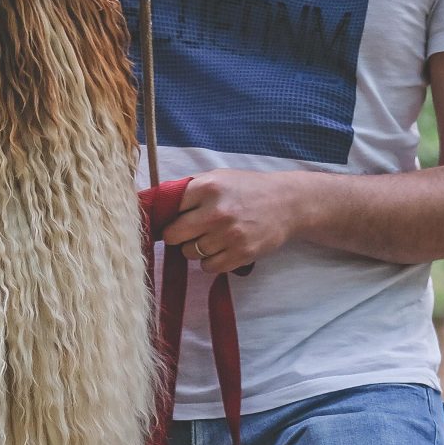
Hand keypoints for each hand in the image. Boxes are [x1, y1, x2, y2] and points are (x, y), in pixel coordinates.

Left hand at [161, 170, 306, 275]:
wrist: (288, 203)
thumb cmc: (248, 189)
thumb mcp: (219, 177)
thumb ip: (190, 189)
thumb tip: (155, 202)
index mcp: (208, 187)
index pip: (169, 207)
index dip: (167, 214)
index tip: (169, 218)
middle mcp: (216, 211)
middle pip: (173, 235)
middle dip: (176, 235)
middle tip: (188, 231)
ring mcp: (229, 235)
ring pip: (189, 253)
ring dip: (195, 248)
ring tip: (211, 237)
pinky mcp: (241, 254)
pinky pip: (208, 267)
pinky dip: (211, 261)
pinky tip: (222, 248)